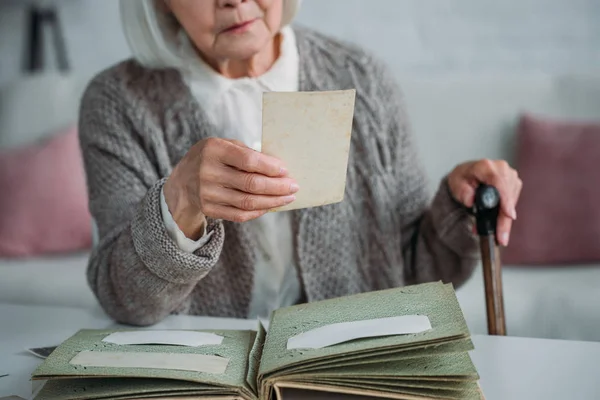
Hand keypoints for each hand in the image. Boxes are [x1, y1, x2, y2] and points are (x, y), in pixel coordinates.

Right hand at [163, 138, 298, 238]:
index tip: (285, 170)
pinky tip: (271, 206)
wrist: (182, 182)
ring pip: (247, 202)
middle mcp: (208, 172)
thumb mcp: (222, 145)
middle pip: (250, 184)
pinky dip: (259, 211)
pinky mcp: (209, 209)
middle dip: (277, 187)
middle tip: (293, 187)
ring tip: (288, 198)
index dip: (269, 167)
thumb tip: (277, 167)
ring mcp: (207, 193)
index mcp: (213, 150)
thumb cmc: (211, 158)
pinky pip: (240, 215)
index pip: (247, 160)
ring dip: (272, 201)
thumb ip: (246, 153)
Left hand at [447, 159, 521, 245]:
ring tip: (497, 235)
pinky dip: (506, 215)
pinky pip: (513, 203)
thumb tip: (471, 201)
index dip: (505, 199)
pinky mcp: (514, 184)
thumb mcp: (456, 184)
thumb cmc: (462, 178)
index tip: (509, 215)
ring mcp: (510, 175)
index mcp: (485, 166)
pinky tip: (499, 226)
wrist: (467, 175)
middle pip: (508, 196)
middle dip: (504, 219)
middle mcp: (501, 168)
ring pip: (512, 202)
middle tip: (500, 238)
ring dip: (505, 220)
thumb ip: (463, 192)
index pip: (499, 182)